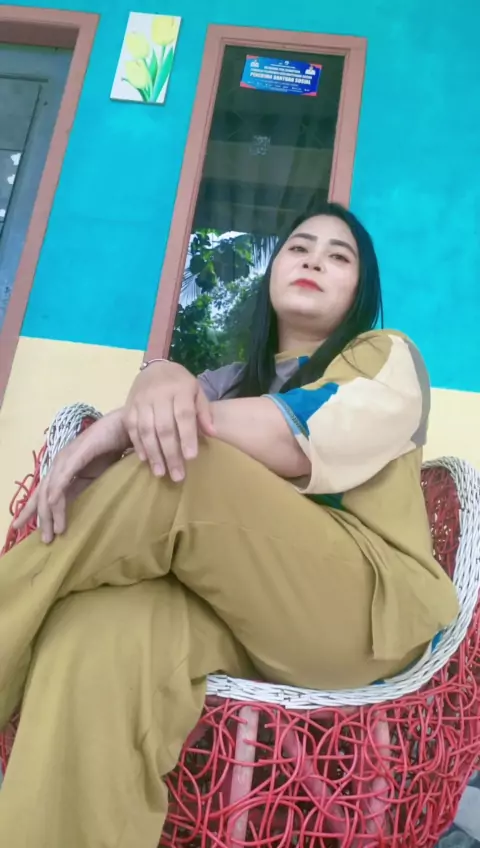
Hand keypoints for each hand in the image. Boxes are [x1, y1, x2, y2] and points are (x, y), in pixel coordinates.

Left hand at [14, 409, 129, 542]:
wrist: (125, 426)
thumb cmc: (113, 447)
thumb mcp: (96, 475)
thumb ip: (83, 488)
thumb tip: (75, 509)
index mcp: (63, 468)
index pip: (43, 492)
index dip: (31, 510)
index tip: (21, 528)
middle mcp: (60, 463)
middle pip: (42, 494)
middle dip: (39, 518)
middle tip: (44, 540)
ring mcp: (66, 459)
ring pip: (50, 490)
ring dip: (50, 513)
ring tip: (54, 532)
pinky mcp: (76, 456)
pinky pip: (63, 479)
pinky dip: (57, 495)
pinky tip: (55, 508)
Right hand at [124, 361, 214, 480]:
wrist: (155, 366)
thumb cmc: (180, 383)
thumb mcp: (197, 391)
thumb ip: (204, 411)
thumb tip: (212, 433)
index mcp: (180, 389)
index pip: (184, 415)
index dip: (187, 437)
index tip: (191, 457)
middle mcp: (158, 395)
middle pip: (164, 427)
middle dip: (170, 453)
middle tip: (177, 475)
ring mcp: (141, 401)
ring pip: (146, 430)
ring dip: (153, 454)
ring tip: (160, 473)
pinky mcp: (128, 406)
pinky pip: (131, 428)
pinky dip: (138, 445)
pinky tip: (145, 460)